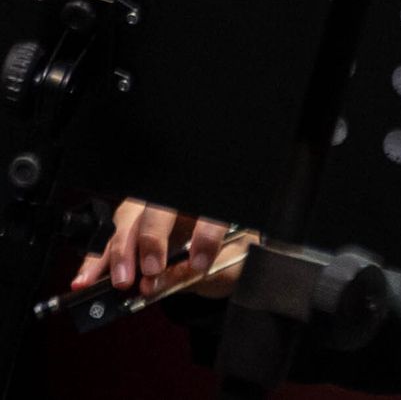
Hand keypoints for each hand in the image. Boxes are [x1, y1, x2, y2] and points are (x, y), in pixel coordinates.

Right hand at [73, 198, 243, 297]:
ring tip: (120, 280)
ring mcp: (150, 214)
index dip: (204, 238)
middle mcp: (179, 205)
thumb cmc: (227, 255)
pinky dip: (96, 261)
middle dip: (152, 239)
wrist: (222, 259)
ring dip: (120, 253)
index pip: (208, 215)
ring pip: (128, 222)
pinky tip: (86, 278)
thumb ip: (193, 274)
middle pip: (159, 210)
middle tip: (152, 270)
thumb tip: (156, 283)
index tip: (200, 264)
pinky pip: (109, 241)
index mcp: (211, 210)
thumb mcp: (223, 267)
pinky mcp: (130, 229)